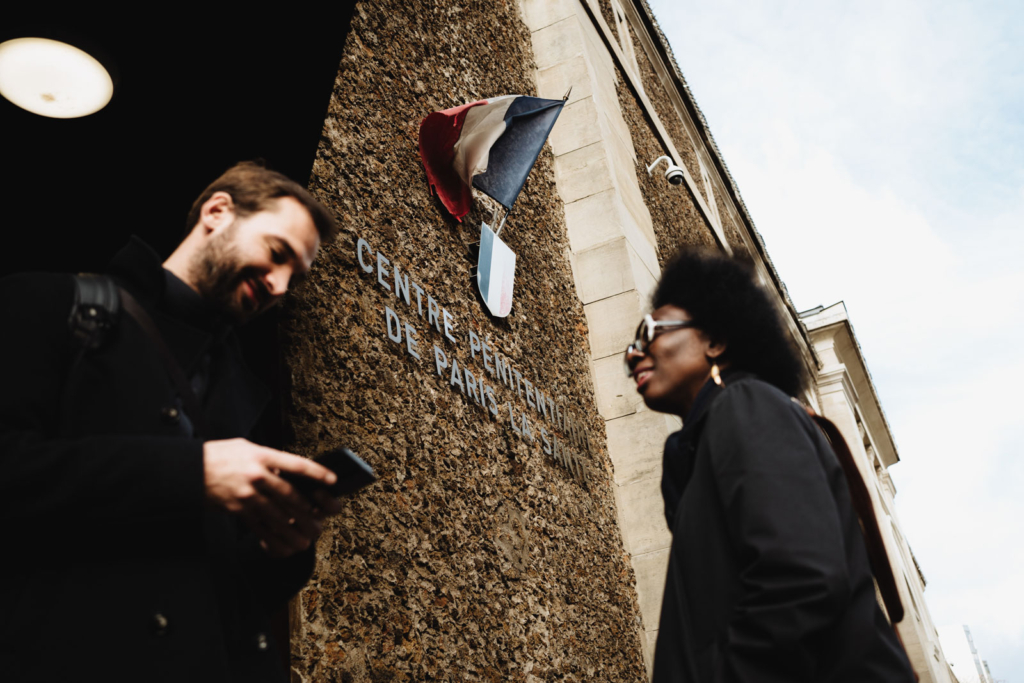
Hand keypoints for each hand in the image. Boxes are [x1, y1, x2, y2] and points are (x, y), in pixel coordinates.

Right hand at [203, 438, 336, 556]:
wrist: (188, 469)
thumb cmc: (220, 455)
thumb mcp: (247, 447)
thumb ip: (269, 458)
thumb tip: (290, 471)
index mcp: (261, 455)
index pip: (295, 464)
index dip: (316, 473)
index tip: (332, 480)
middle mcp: (256, 475)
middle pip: (289, 495)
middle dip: (308, 510)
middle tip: (321, 521)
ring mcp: (246, 494)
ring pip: (277, 515)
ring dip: (295, 529)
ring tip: (307, 539)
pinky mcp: (237, 510)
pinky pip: (259, 527)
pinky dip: (273, 538)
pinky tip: (283, 544)